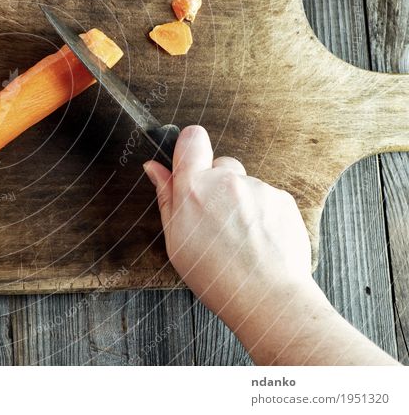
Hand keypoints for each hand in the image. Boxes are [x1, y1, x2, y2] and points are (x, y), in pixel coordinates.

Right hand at [143, 125, 311, 321]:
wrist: (268, 297)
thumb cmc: (216, 275)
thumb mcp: (176, 239)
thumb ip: (166, 197)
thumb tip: (155, 168)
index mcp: (194, 189)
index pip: (192, 139)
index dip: (190, 147)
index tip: (189, 164)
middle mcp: (227, 181)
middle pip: (220, 165)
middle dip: (216, 184)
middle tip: (215, 220)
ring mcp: (258, 188)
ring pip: (244, 184)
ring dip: (240, 202)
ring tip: (240, 238)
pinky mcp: (282, 199)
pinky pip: (266, 197)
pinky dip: (262, 213)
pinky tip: (259, 240)